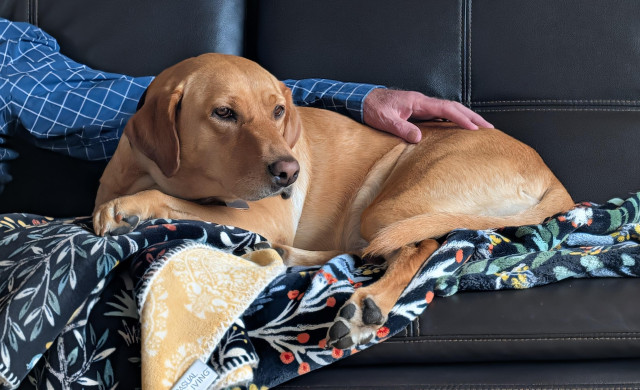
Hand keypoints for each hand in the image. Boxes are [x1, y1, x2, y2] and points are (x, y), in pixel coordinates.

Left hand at [363, 88, 493, 142]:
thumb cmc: (373, 108)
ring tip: (481, 128)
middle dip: (472, 117)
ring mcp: (422, 105)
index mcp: (418, 102)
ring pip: (450, 110)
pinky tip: (459, 128)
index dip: (461, 119)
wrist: (363, 99)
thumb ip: (402, 128)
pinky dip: (454, 120)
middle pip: (454, 107)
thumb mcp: (385, 120)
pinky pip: (441, 114)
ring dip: (466, 118)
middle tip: (489, 128)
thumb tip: (419, 138)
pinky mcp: (419, 110)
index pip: (446, 109)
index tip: (475, 129)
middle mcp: (423, 102)